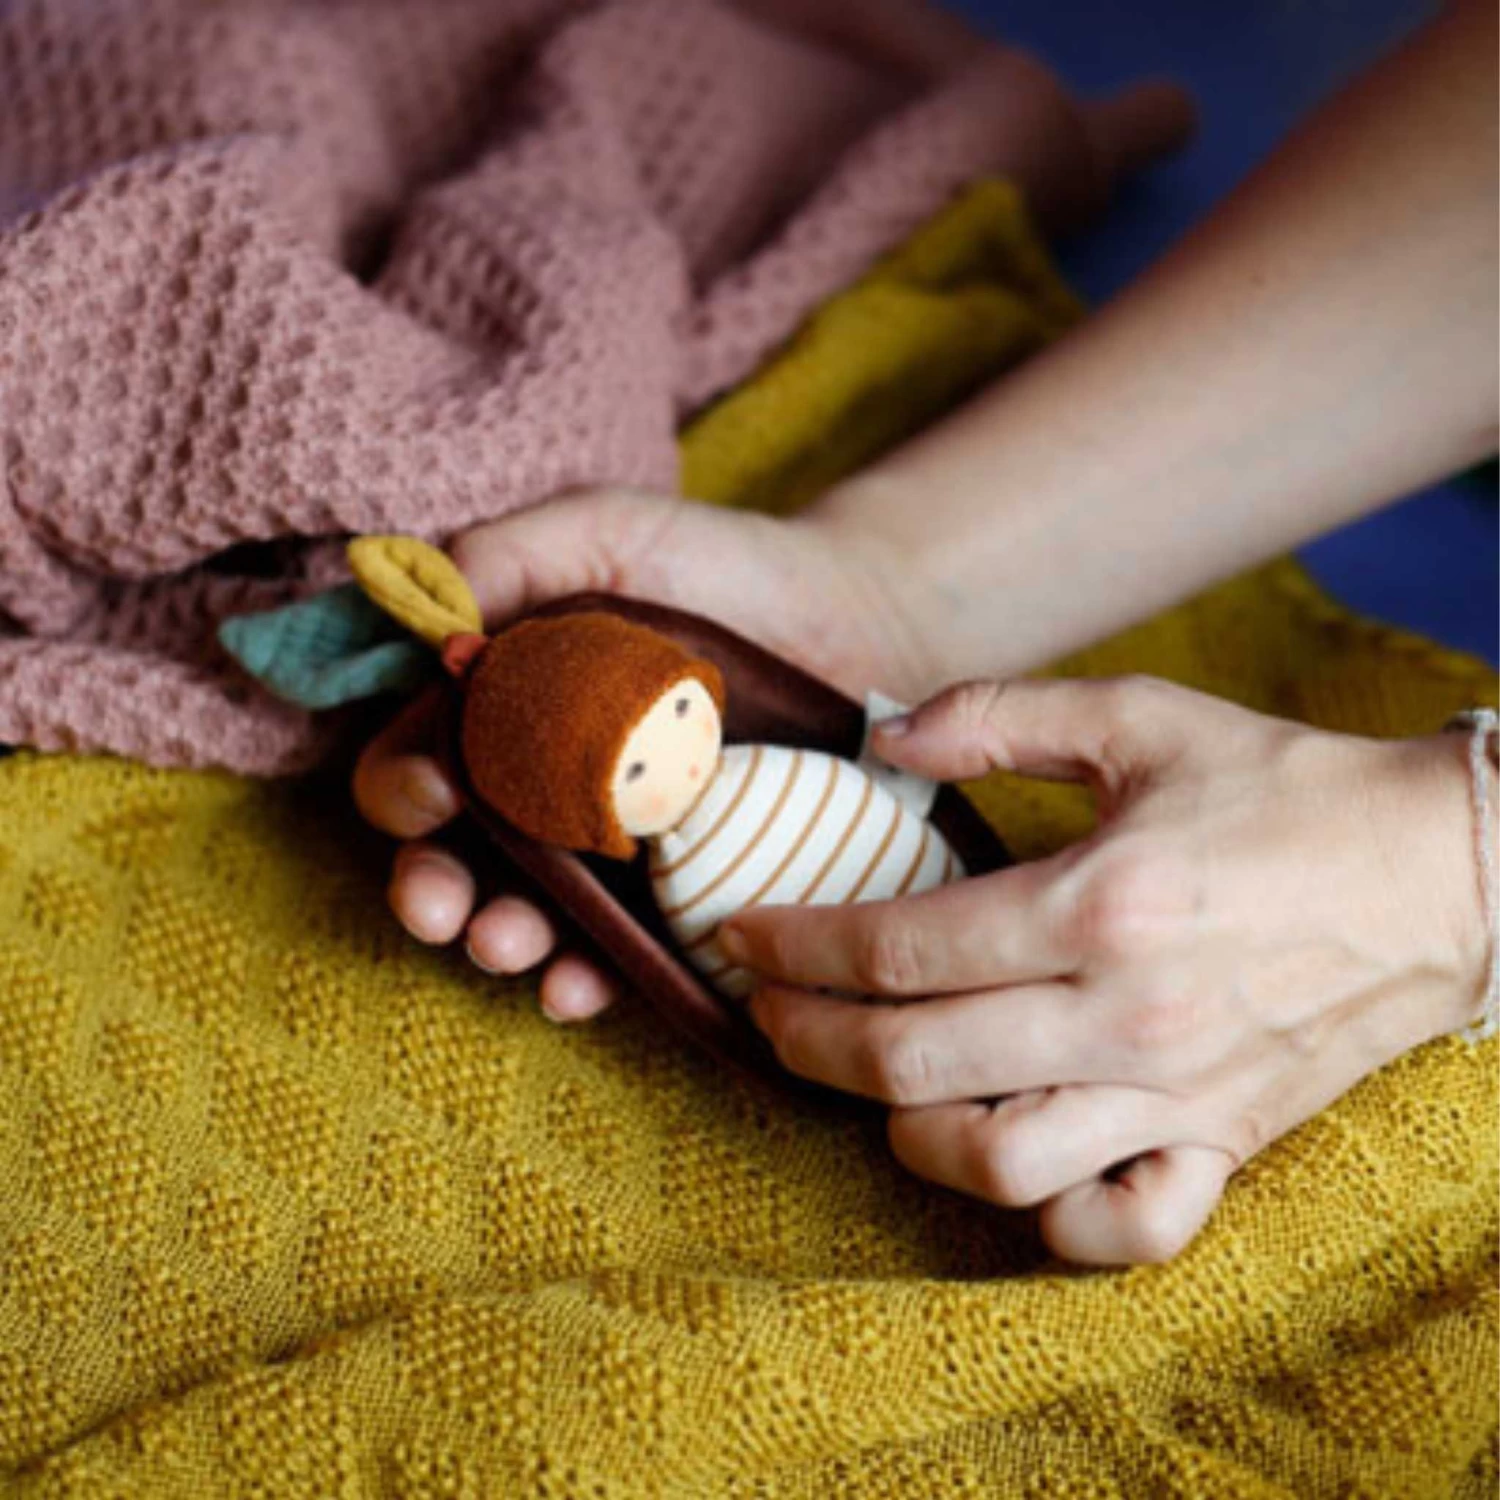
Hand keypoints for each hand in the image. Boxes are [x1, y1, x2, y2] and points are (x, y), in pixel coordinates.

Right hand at [352, 488, 926, 1018]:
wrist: (862, 618)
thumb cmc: (725, 569)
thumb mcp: (609, 533)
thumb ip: (513, 554)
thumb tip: (426, 620)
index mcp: (508, 710)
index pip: (421, 761)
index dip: (403, 784)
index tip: (431, 791)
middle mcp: (547, 791)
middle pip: (456, 857)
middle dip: (432, 889)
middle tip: (438, 908)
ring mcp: (616, 854)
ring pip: (532, 916)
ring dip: (501, 941)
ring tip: (505, 945)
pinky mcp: (687, 897)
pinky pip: (627, 953)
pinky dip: (592, 976)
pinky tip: (578, 985)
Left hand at [720, 675, 1488, 1263]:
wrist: (1437, 873)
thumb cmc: (1283, 787)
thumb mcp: (1138, 716)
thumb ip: (997, 715)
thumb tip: (881, 734)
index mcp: (1096, 903)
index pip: (897, 948)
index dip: (797, 946)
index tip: (745, 935)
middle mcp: (1125, 1015)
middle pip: (913, 1064)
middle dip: (808, 1042)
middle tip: (767, 1012)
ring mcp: (1176, 1094)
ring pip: (997, 1163)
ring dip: (903, 1130)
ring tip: (871, 1080)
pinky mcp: (1224, 1141)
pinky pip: (1124, 1228)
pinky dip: (1052, 1218)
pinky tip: (1015, 1165)